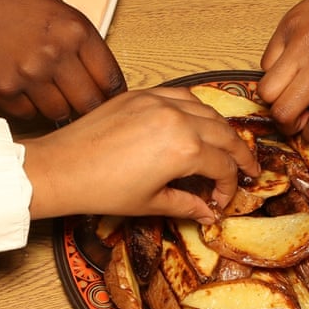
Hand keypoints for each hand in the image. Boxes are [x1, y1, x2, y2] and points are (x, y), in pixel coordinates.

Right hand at [0, 0, 124, 122]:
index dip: (113, 94)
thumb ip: (80, 42)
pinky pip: (28, 114)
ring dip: (58, 108)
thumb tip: (101, 78)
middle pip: (89, 104)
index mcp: (76, 30)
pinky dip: (29, 107)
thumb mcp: (59, 9)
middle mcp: (55, 54)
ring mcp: (28, 74)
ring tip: (48, 91)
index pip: (111, 80)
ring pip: (59, 114)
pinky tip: (22, 86)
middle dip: (88, 107)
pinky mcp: (2, 89)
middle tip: (82, 105)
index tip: (110, 99)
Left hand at [23, 88, 259, 221]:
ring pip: (208, 110)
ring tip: (225, 146)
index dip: (229, 187)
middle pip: (225, 134)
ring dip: (221, 130)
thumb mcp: (151, 203)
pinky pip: (182, 95)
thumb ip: (187, 204)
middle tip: (247, 169)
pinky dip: (196, 108)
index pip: (224, 166)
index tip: (220, 200)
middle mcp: (178, 119)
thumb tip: (209, 213)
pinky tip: (197, 121)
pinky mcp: (142, 94)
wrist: (61, 168)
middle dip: (239, 155)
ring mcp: (159, 102)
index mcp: (184, 149)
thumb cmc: (102, 190)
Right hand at [258, 0, 308, 139]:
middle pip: (284, 112)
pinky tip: (292, 71)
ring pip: (267, 91)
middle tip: (297, 122)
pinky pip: (266, 63)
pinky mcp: (289, 25)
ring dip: (276, 102)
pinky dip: (274, 74)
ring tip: (291, 99)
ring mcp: (302, 42)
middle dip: (288, 126)